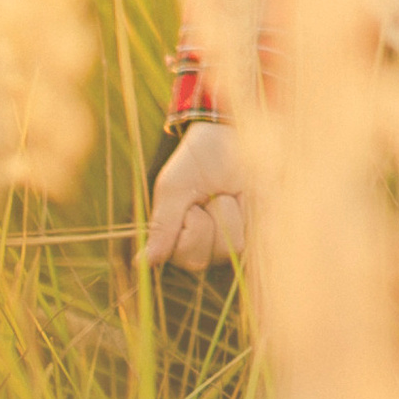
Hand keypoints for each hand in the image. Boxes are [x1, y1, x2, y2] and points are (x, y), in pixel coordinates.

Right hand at [139, 121, 248, 271]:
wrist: (230, 135)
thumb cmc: (197, 160)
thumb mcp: (173, 188)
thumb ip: (162, 226)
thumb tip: (142, 263)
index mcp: (175, 241)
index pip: (184, 255)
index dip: (191, 225)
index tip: (190, 202)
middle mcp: (202, 248)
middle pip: (206, 258)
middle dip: (208, 219)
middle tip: (208, 195)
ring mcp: (230, 242)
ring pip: (232, 247)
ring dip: (230, 213)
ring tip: (226, 194)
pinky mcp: (256, 230)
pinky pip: (256, 235)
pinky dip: (250, 211)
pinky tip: (245, 196)